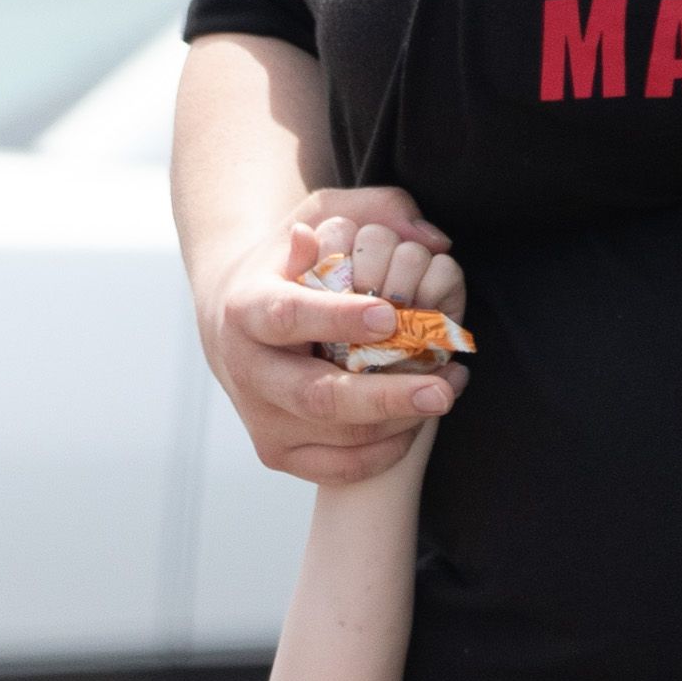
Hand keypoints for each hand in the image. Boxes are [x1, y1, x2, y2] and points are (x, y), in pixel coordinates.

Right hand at [203, 187, 458, 486]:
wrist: (236, 326)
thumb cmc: (292, 265)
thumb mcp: (322, 218)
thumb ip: (374, 212)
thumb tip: (430, 236)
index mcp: (245, 309)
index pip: (288, 317)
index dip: (338, 318)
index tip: (391, 315)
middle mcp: (247, 372)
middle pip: (315, 396)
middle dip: (382, 396)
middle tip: (441, 390)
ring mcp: (261, 419)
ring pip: (335, 436)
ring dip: (398, 421)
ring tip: (446, 392)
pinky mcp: (278, 453)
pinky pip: (338, 468)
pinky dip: (384, 451)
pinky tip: (418, 422)